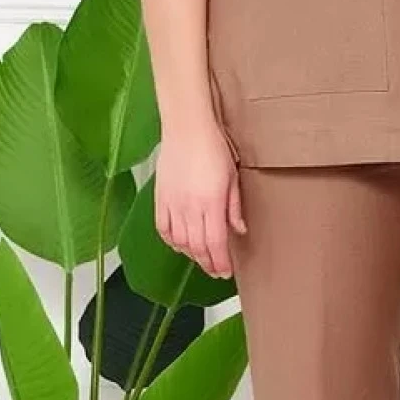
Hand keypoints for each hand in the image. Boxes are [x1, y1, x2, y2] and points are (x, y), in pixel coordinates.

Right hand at [155, 122, 246, 278]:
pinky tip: (180, 244)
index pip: (216, 243)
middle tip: (216, 271)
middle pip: (197, 246)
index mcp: (211, 203)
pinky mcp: (160, 198)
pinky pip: (163, 228)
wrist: (186, 128)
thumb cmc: (213, 148)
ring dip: (191, 254)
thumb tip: (238, 230)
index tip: (226, 272)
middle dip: (208, 263)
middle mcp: (190, 208)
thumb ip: (234, 207)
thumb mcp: (233, 177)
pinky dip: (171, 241)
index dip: (221, 261)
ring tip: (201, 258)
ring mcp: (172, 204)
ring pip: (180, 241)